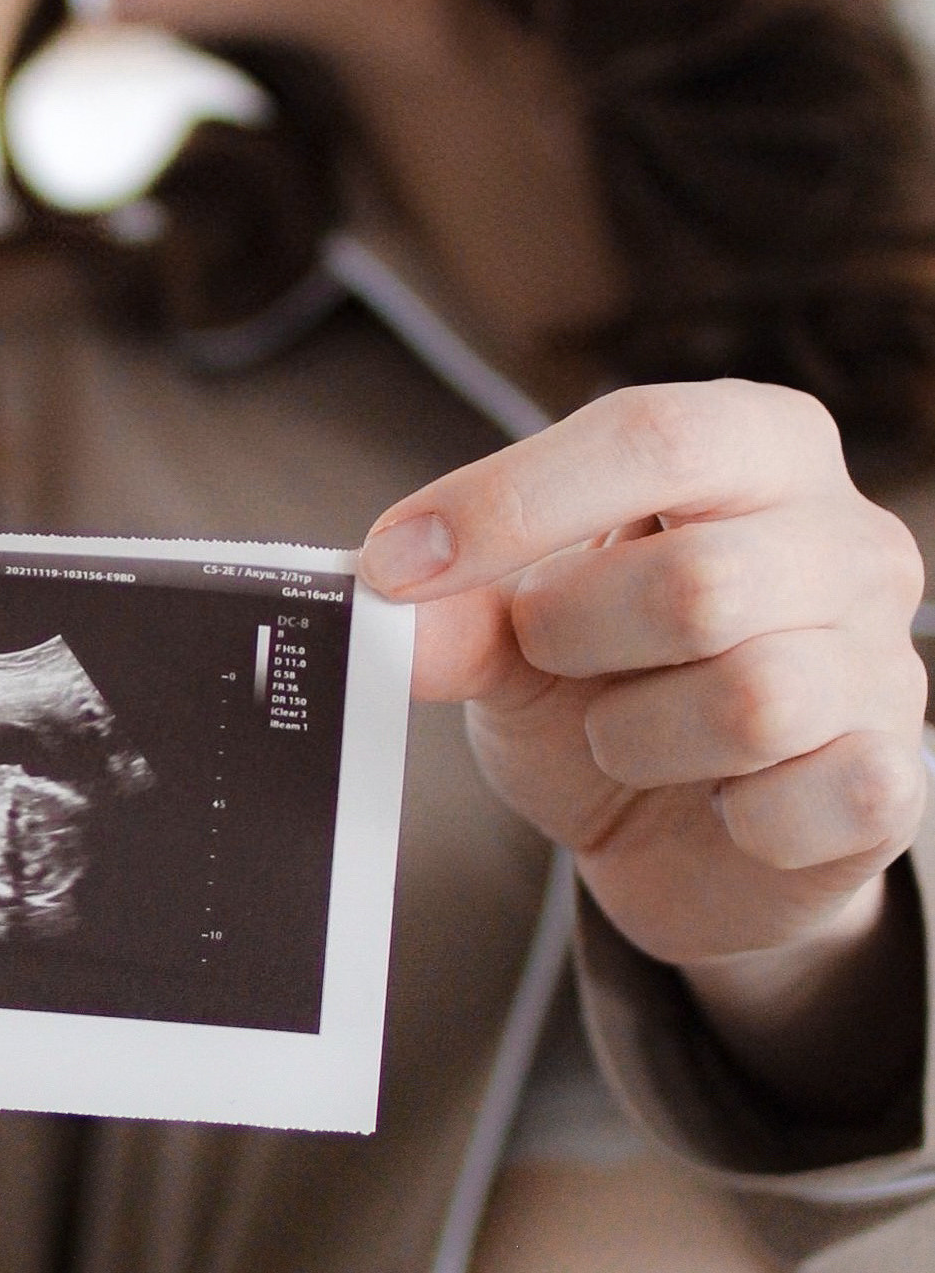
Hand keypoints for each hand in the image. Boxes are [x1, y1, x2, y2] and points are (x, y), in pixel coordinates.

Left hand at [359, 382, 926, 987]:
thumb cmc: (609, 687)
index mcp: (761, 448)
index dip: (513, 501)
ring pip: (750, 700)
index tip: (397, 563)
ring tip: (628, 736)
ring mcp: (887, 662)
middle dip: (575, 637)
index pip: (653, 436)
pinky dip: (722, 814)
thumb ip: (456, 608)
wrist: (678, 835)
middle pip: (699, 582)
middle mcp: (848, 541)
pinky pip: (799, 798)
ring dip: (635, 737)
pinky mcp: (891, 782)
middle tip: (550, 659)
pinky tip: (712, 803)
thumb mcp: (515, 632)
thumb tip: (388, 604)